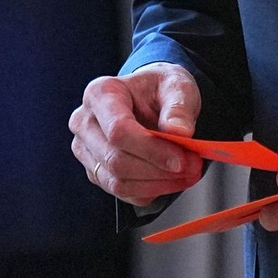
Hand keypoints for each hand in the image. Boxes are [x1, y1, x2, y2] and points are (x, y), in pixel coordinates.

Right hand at [69, 63, 204, 205]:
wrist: (152, 97)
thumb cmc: (160, 88)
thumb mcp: (177, 85)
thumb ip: (178, 107)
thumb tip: (179, 133)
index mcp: (100, 93)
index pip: (118, 130)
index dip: (150, 149)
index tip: (180, 159)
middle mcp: (85, 122)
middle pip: (115, 159)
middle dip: (157, 170)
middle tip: (192, 167)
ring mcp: (87, 150)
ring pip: (117, 181)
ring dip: (156, 184)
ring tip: (187, 175)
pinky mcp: (95, 171)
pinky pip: (121, 192)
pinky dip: (150, 191)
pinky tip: (172, 181)